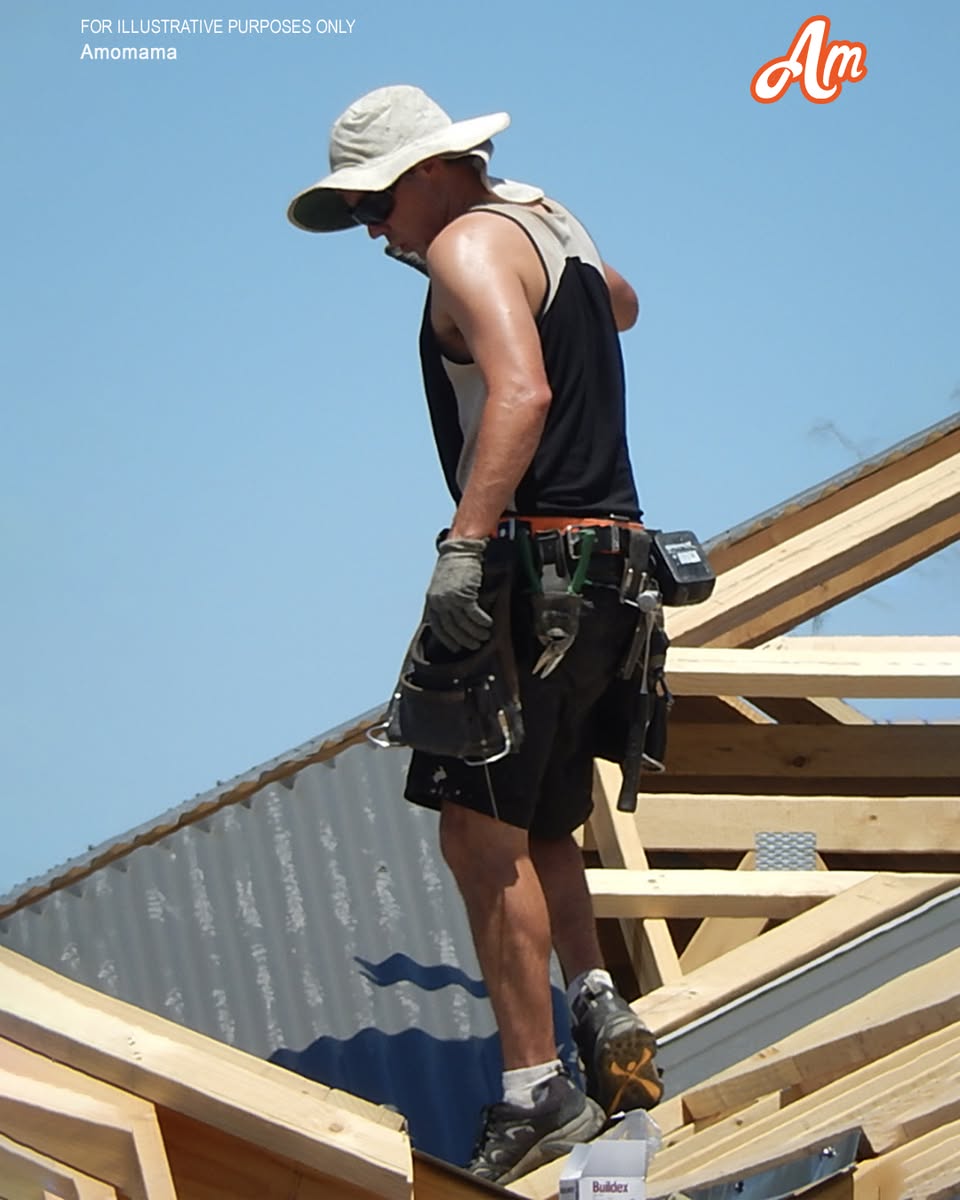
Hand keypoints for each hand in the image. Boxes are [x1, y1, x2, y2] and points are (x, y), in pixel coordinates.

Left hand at [425, 537, 493, 651]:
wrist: (460, 550)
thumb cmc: (454, 566)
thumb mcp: (444, 585)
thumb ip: (447, 601)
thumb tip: (456, 618)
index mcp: (432, 601)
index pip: (438, 627)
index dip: (448, 640)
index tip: (457, 648)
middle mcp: (440, 602)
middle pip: (452, 628)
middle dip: (465, 640)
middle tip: (475, 646)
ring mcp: (451, 599)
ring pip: (464, 624)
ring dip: (476, 633)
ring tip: (485, 637)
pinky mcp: (464, 595)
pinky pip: (474, 615)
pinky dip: (482, 622)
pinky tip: (489, 625)